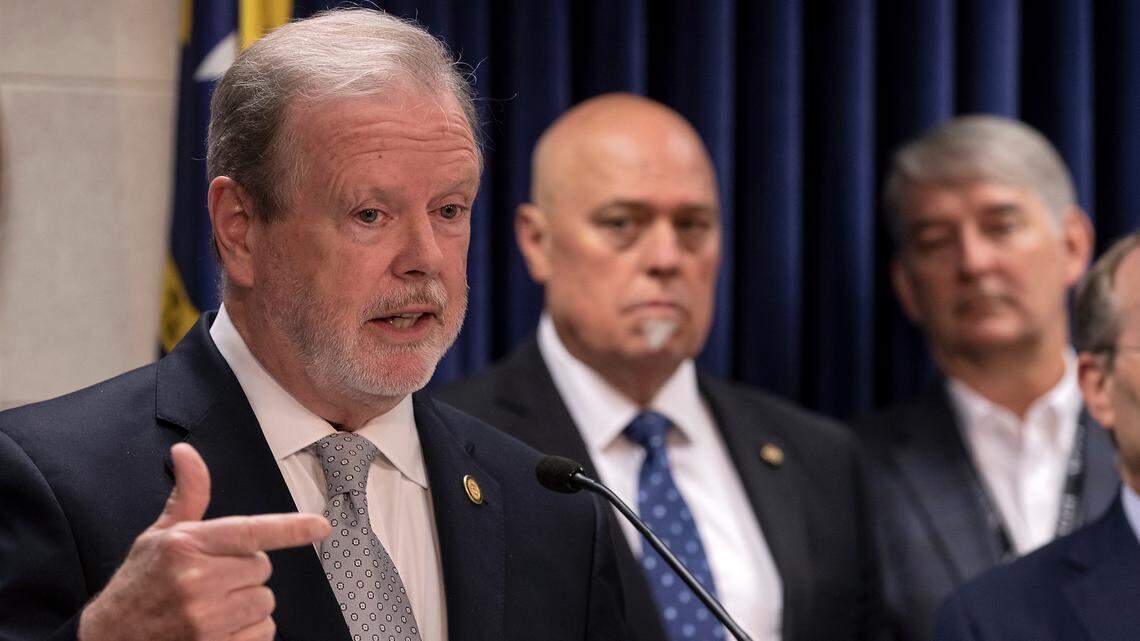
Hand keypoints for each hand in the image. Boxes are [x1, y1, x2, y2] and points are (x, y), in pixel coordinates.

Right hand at [78, 443, 330, 640]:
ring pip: (265, 603)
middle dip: (245, 572)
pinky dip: (248, 632)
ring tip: (212, 606)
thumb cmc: (139, 583)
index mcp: (186, 546)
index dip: (289, 529)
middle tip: (212, 579)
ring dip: (248, 603)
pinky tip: (217, 628)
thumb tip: (186, 451)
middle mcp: (197, 582)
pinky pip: (262, 633)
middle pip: (262, 568)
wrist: (108, 640)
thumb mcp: (159, 536)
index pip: (249, 532)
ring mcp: (205, 621)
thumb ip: (188, 496)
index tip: (320, 526)